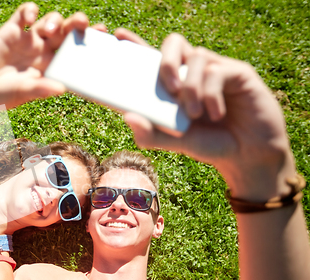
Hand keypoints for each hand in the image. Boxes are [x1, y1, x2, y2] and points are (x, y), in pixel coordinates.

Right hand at [0, 2, 88, 109]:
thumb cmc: (5, 96)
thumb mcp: (24, 93)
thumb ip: (41, 89)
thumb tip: (61, 88)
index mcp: (54, 65)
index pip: (76, 49)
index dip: (89, 41)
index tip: (102, 35)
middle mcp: (44, 49)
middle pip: (67, 31)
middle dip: (77, 23)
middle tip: (82, 23)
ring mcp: (29, 38)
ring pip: (50, 20)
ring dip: (54, 21)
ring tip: (48, 31)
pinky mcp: (12, 30)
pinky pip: (24, 13)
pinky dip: (29, 11)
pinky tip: (29, 17)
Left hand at [116, 29, 295, 200]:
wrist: (248, 156)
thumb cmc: (210, 145)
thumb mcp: (177, 143)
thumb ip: (152, 134)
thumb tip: (127, 117)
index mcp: (174, 84)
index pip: (152, 58)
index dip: (136, 44)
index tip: (119, 35)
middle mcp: (192, 72)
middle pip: (173, 43)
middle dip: (165, 61)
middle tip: (169, 89)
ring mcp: (215, 69)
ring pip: (195, 57)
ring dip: (190, 88)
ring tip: (194, 114)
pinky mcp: (237, 73)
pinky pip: (217, 71)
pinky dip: (211, 95)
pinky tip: (216, 114)